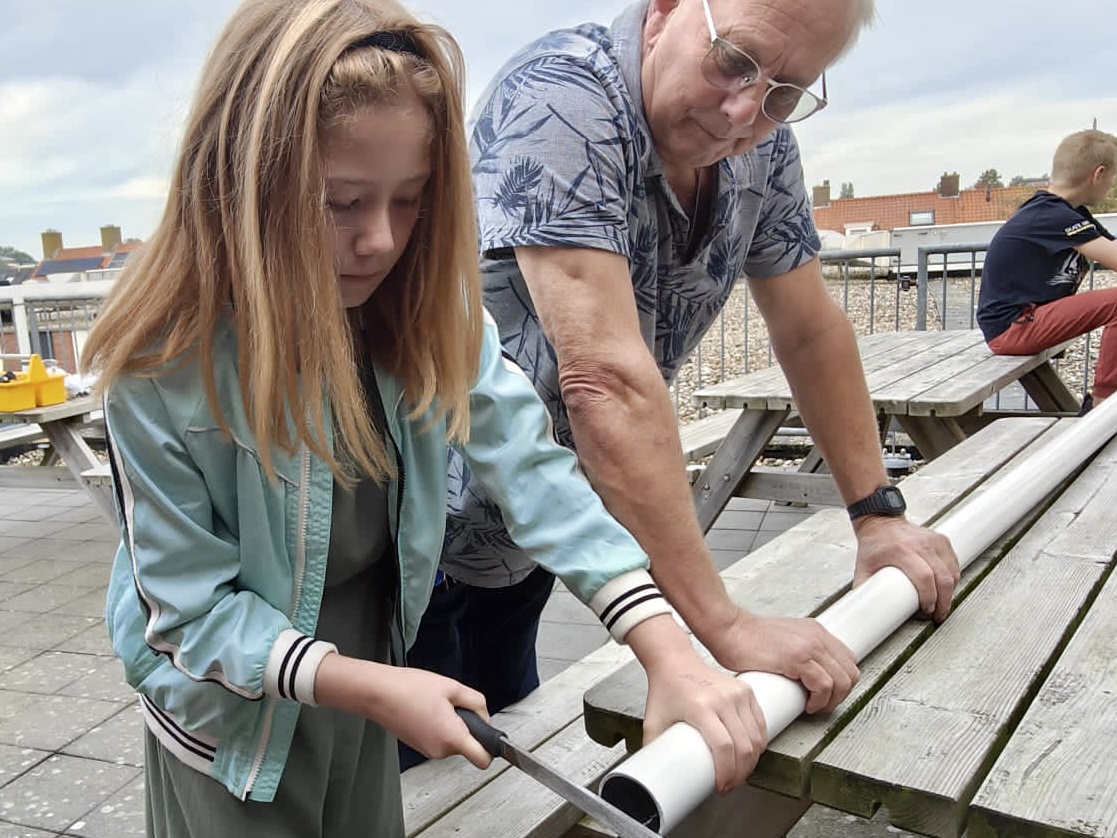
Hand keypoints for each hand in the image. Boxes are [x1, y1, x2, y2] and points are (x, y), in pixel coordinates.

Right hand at [313, 654, 492, 767]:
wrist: (378, 693)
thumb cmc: (410, 689)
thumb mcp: (453, 687)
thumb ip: (476, 703)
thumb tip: (485, 716)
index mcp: (452, 738)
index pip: (483, 760)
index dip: (492, 749)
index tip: (491, 736)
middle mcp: (440, 751)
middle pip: (467, 745)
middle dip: (466, 725)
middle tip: (452, 704)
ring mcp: (427, 750)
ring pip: (452, 740)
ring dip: (451, 724)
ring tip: (435, 704)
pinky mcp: (418, 746)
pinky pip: (438, 738)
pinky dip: (438, 726)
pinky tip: (425, 709)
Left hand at [641, 642, 765, 794]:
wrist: (675, 661)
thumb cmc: (665, 690)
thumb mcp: (653, 721)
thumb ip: (653, 749)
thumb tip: (653, 775)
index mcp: (700, 706)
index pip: (723, 746)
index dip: (726, 771)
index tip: (721, 786)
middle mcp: (722, 698)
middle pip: (743, 745)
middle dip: (740, 773)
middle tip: (730, 785)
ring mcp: (737, 693)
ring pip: (756, 737)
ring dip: (752, 761)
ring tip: (740, 773)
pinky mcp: (746, 690)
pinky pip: (760, 723)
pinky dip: (759, 742)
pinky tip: (752, 754)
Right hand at [700, 609, 858, 714]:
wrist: (728, 629)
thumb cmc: (745, 639)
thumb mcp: (783, 639)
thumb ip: (799, 652)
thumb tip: (807, 677)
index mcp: (815, 631)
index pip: (848, 660)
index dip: (841, 683)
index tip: (826, 695)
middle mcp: (817, 636)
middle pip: (851, 672)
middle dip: (840, 695)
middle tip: (820, 704)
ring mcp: (809, 645)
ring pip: (842, 681)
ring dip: (830, 701)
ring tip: (812, 706)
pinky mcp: (798, 658)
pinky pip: (824, 685)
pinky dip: (819, 701)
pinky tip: (806, 705)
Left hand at [852, 515, 959, 621]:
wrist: (880, 522)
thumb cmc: (874, 545)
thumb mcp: (863, 567)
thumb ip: (863, 589)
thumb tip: (863, 610)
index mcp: (901, 550)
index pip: (924, 577)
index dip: (929, 597)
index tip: (927, 611)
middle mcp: (920, 544)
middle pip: (942, 577)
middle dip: (943, 601)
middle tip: (938, 614)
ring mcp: (933, 541)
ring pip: (951, 571)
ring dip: (950, 591)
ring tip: (941, 604)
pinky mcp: (941, 540)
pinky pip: (954, 563)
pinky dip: (953, 578)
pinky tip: (946, 588)